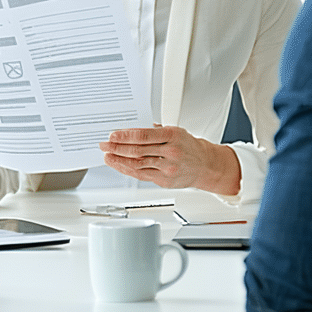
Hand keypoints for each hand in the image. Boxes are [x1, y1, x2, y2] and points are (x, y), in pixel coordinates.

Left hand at [98, 125, 240, 195]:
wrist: (206, 165)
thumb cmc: (189, 147)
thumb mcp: (175, 131)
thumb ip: (154, 132)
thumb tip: (130, 132)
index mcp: (172, 135)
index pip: (143, 135)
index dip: (125, 136)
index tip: (113, 135)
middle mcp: (170, 152)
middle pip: (138, 150)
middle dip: (117, 148)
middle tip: (104, 145)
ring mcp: (168, 168)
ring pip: (138, 164)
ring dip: (119, 160)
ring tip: (107, 156)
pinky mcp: (165, 181)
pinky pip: (142, 175)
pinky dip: (128, 170)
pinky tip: (119, 166)